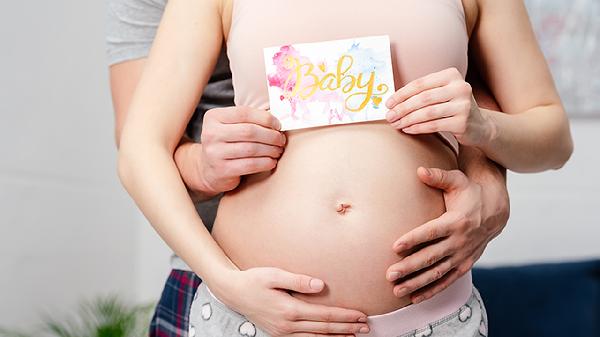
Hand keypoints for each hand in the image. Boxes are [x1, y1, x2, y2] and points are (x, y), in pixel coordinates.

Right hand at [198, 106, 286, 193]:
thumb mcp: (230, 127)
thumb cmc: (226, 144)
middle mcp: (211, 133)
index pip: (244, 113)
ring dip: (270, 150)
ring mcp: (215, 153)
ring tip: (278, 151)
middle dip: (271, 136)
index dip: (265, 118)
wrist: (208, 169)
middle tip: (281, 140)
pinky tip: (271, 162)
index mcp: (214, 117)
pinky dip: (265, 163)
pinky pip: (250, 165)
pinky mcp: (222, 170)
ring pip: (252, 149)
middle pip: (249, 131)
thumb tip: (277, 121)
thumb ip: (248, 120)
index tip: (278, 125)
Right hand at [212, 267, 368, 336]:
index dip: (345, 316)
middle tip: (366, 326)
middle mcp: (288, 325)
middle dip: (347, 328)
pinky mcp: (280, 334)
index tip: (361, 315)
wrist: (233, 292)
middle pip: (324, 329)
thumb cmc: (254, 279)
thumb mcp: (274, 274)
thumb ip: (298, 280)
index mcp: (289, 309)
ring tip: (355, 336)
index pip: (325, 315)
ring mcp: (283, 333)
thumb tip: (322, 285)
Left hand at [385, 67, 494, 145]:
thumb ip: (422, 93)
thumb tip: (393, 101)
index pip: (420, 84)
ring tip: (396, 124)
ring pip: (427, 112)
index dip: (401, 94)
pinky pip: (434, 125)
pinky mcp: (463, 122)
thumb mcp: (441, 93)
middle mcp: (460, 87)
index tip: (388, 103)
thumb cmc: (452, 107)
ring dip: (408, 119)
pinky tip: (408, 130)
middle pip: (423, 98)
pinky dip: (418, 128)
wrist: (479, 125)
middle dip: (402, 108)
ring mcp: (464, 105)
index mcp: (452, 75)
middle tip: (389, 116)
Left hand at [386, 166, 507, 303]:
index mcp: (456, 221)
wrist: (496, 210)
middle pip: (430, 257)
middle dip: (409, 267)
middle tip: (389, 274)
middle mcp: (460, 241)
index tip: (395, 246)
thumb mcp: (457, 180)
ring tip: (396, 290)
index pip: (431, 232)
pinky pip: (446, 281)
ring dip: (416, 283)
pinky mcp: (464, 265)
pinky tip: (414, 297)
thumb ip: (438, 176)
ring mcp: (462, 255)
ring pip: (436, 273)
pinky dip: (431, 290)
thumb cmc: (469, 192)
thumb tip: (420, 170)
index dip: (413, 239)